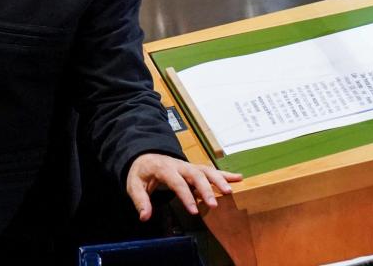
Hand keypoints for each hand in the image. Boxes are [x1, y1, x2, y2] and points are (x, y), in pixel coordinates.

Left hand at [125, 153, 242, 219]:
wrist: (145, 156)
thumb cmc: (141, 172)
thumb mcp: (134, 185)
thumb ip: (140, 201)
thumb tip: (145, 217)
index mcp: (164, 168)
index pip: (177, 182)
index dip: (186, 197)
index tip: (194, 211)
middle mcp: (179, 165)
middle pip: (195, 175)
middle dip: (206, 189)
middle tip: (214, 204)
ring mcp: (188, 166)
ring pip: (206, 170)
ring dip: (218, 180)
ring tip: (229, 191)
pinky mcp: (194, 168)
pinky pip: (210, 170)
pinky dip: (224, 174)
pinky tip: (238, 178)